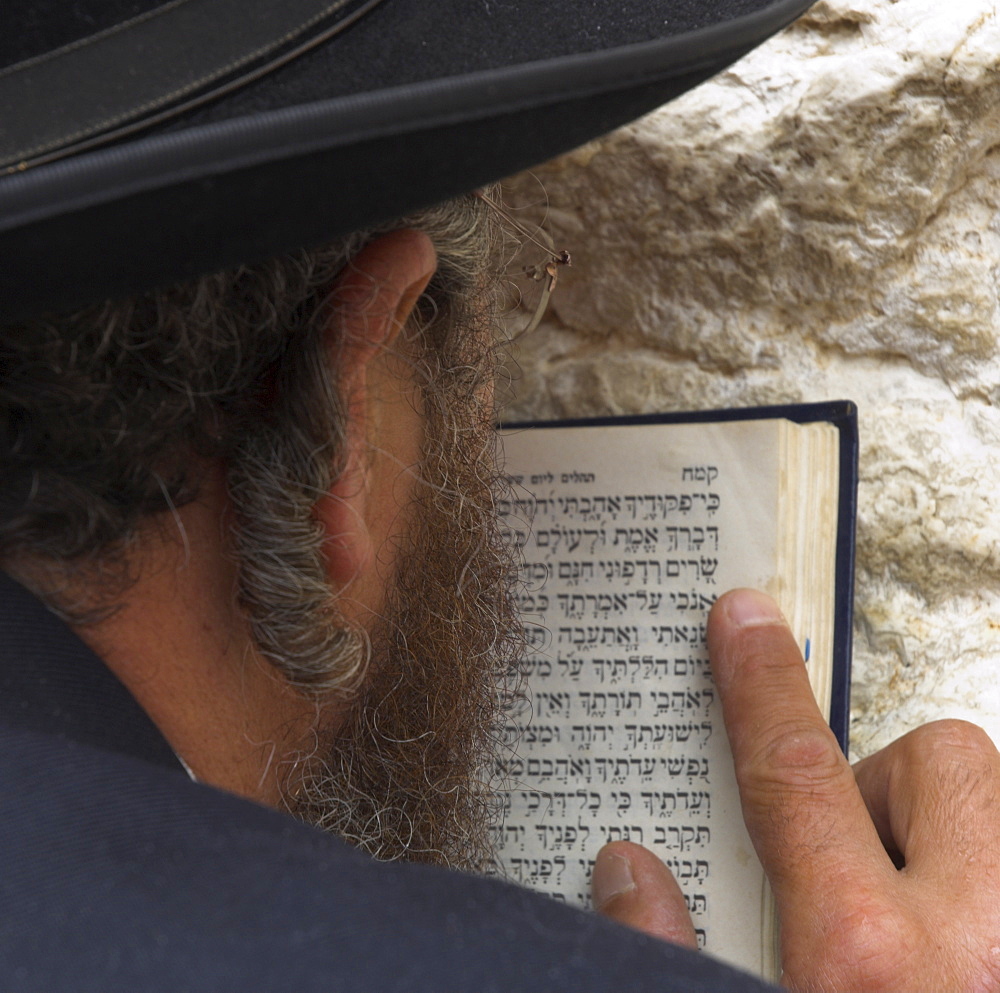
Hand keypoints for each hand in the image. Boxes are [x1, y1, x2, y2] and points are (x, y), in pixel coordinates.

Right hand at [594, 588, 999, 991]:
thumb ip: (673, 952)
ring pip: (999, 805)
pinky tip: (963, 945)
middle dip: (887, 787)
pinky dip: (986, 878)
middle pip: (939, 764)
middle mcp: (978, 943)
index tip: (744, 622)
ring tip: (920, 914)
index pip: (797, 774)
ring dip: (955, 835)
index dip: (761, 685)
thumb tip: (628, 871)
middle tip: (855, 856)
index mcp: (865, 963)